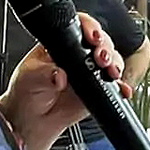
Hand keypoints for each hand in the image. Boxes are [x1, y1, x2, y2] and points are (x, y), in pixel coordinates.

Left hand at [0, 13, 129, 146]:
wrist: (32, 121)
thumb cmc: (27, 93)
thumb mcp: (30, 78)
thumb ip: (45, 75)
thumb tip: (59, 75)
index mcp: (60, 44)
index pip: (79, 27)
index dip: (90, 28)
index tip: (92, 37)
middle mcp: (78, 55)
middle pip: (101, 42)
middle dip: (106, 47)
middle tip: (101, 58)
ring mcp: (90, 72)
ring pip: (111, 60)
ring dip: (115, 64)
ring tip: (111, 72)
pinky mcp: (98, 90)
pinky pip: (114, 86)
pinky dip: (121, 87)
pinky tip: (122, 89)